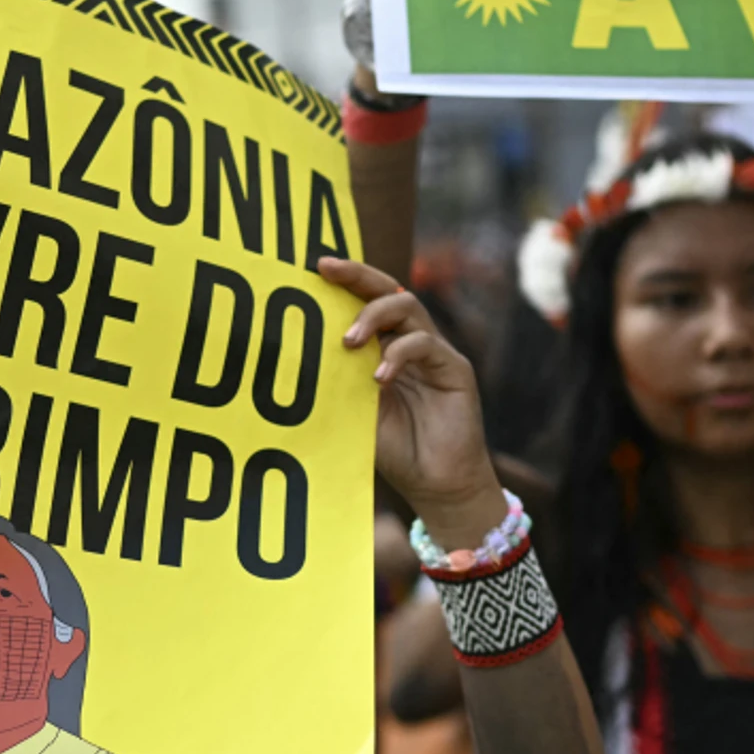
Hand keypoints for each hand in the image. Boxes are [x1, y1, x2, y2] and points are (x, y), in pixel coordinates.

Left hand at [321, 256, 498, 546]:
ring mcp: (434, 353)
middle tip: (327, 269)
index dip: (344, 280)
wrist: (436, 485)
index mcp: (385, 346)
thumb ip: (339, 381)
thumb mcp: (356, 410)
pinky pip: (426, 345)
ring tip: (348, 341)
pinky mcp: (455, 369)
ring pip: (408, 307)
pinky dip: (400, 354)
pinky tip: (379, 377)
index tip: (314, 267)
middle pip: (389, 289)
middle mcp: (410, 341)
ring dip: (373, 316)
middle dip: (358, 275)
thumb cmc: (395, 449)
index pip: (366, 300)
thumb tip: (298, 356)